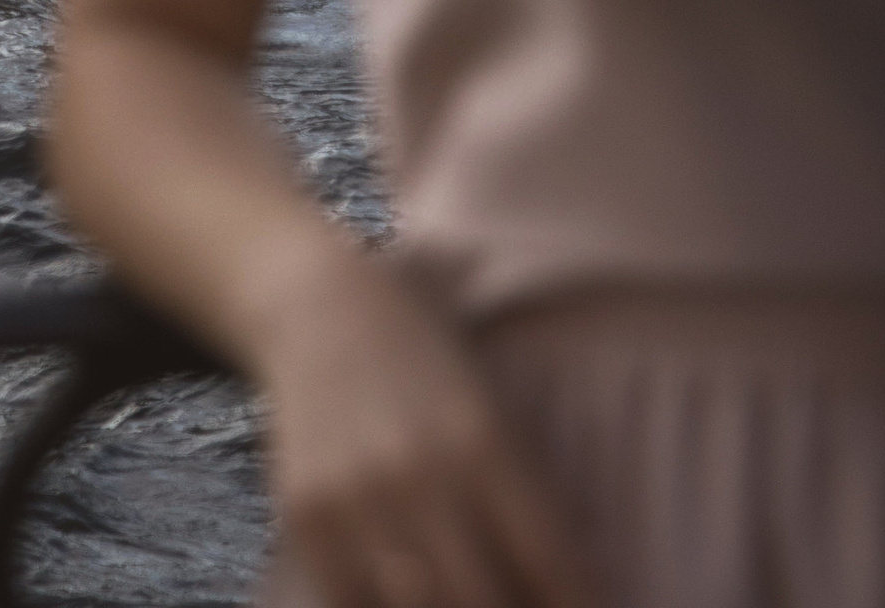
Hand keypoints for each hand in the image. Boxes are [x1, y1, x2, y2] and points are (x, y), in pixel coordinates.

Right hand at [264, 250, 595, 607]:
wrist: (323, 306)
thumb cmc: (427, 354)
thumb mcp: (492, 403)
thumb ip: (524, 487)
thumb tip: (565, 578)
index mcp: (483, 437)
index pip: (548, 557)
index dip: (577, 602)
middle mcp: (420, 472)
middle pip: (484, 599)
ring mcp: (357, 498)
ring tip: (476, 602)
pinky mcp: (307, 516)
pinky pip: (351, 602)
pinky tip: (413, 600)